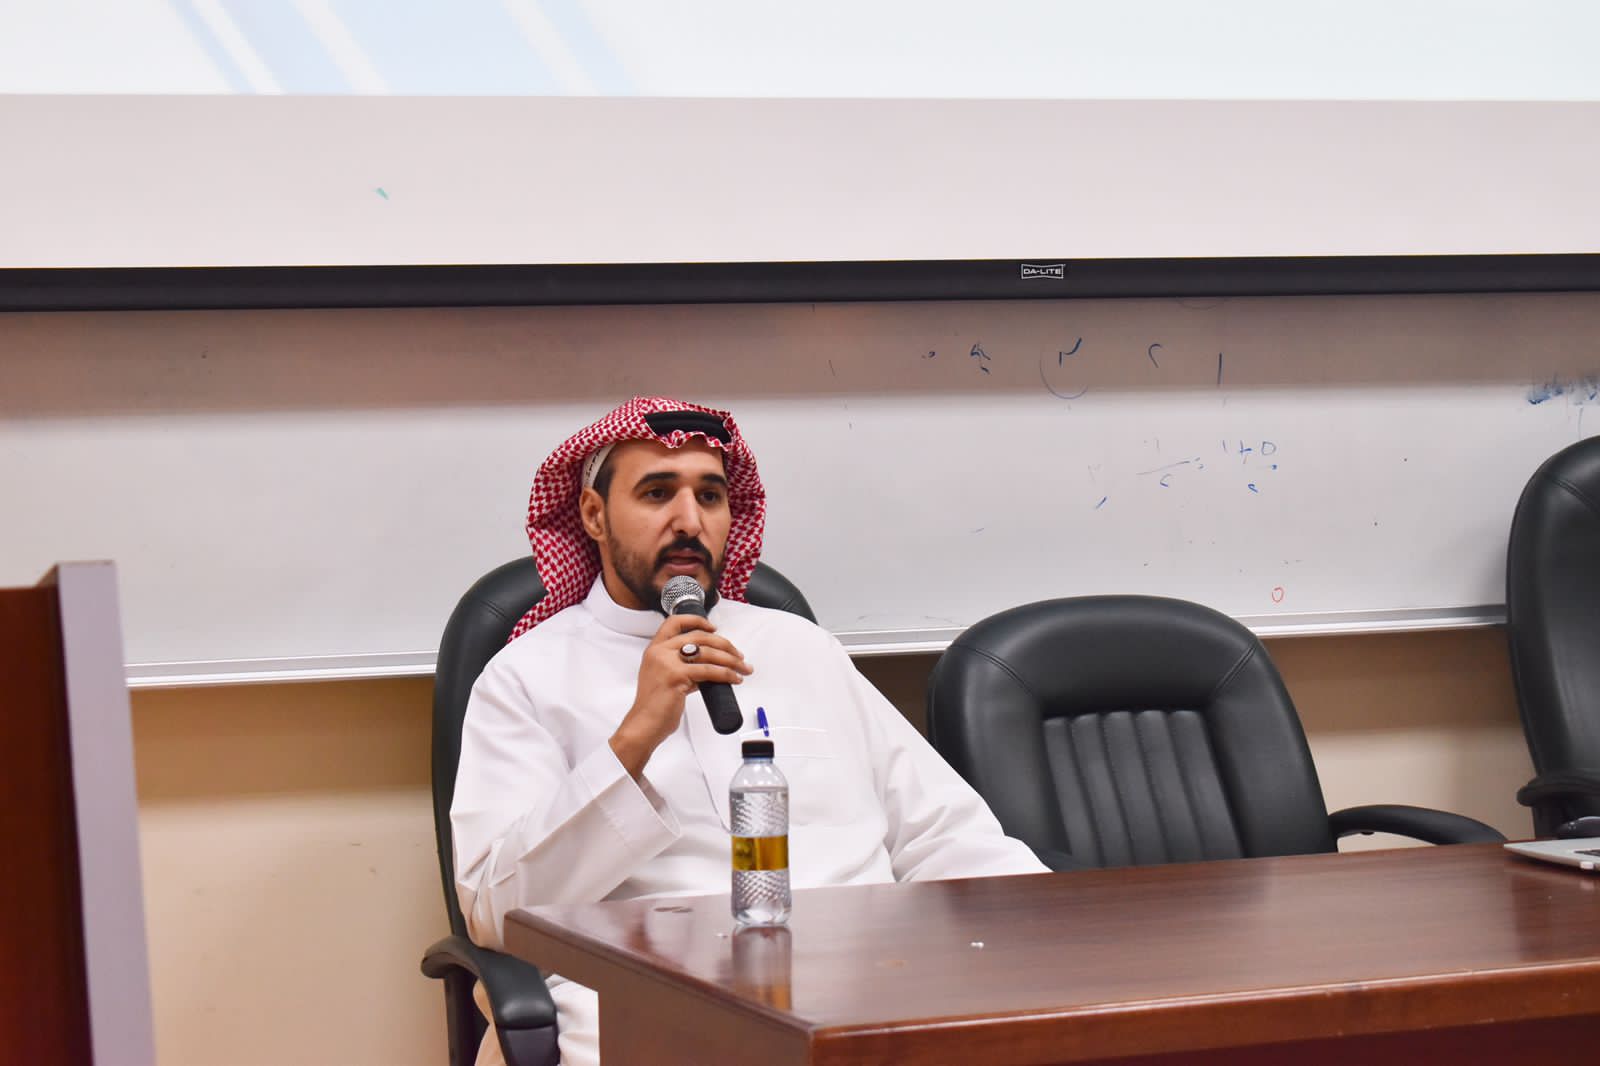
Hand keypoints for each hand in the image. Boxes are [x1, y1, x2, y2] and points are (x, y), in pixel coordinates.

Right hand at [610, 614, 752, 778]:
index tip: (713, 627)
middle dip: (724, 644)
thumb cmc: (654, 706)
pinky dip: (726, 674)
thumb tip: (707, 665)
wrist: (644, 725)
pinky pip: (709, 671)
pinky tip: (734, 678)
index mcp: (654, 649)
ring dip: (731, 660)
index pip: (675, 622)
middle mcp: (660, 652)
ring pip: (708, 653)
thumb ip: (681, 666)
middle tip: (738, 654)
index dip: (697, 621)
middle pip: (699, 637)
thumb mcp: (663, 677)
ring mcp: (667, 663)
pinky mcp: (677, 676)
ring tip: (742, 668)